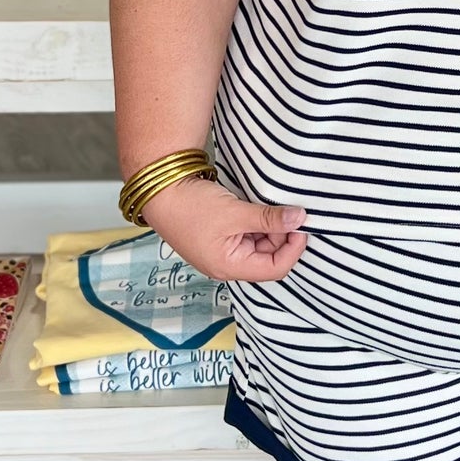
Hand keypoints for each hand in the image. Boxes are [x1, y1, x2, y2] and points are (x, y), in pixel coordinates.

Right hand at [146, 176, 306, 281]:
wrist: (159, 191)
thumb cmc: (191, 207)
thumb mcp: (236, 212)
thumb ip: (269, 219)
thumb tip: (300, 218)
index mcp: (230, 267)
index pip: (275, 269)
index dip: (293, 248)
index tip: (300, 225)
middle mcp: (226, 265)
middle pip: (268, 258)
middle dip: (281, 235)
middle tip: (286, 210)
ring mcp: (222, 252)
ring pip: (259, 245)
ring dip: (269, 228)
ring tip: (269, 207)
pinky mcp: (219, 238)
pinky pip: (246, 236)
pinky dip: (256, 224)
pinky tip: (256, 208)